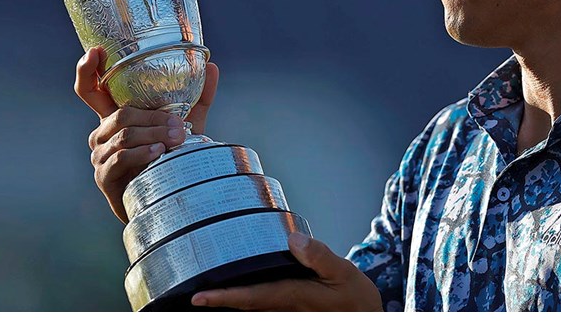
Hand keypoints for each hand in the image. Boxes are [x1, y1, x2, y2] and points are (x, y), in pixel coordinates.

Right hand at [75, 46, 219, 222]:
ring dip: (153, 135)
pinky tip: (158, 153)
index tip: (96, 52)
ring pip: (123, 135)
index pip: (92, 90)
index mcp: (115, 117)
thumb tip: (211, 66)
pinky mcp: (104, 177)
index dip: (88, 71)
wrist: (169, 197)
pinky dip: (142, 153)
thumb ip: (198, 97)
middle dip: (152, 117)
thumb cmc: (172, 158)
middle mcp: (102, 133)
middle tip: (180, 124)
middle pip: (119, 114)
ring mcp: (100, 156)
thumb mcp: (187, 125)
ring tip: (176, 140)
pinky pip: (120, 159)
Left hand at [191, 232, 383, 310]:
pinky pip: (263, 309)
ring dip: (230, 303)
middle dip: (219, 301)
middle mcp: (285, 310)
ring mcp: (286, 315)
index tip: (199, 297)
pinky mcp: (290, 314)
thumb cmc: (355, 299)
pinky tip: (237, 294)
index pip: (252, 298)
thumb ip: (319, 256)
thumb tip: (294, 239)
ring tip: (206, 294)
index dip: (225, 298)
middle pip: (245, 306)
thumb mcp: (343, 273)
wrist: (367, 319)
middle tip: (192, 295)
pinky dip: (247, 303)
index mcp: (294, 297)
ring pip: (252, 309)